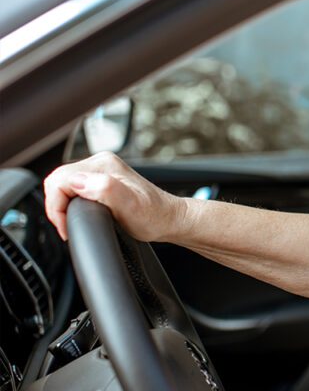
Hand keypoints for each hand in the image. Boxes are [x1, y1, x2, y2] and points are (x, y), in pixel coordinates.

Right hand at [43, 151, 187, 242]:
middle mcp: (101, 163)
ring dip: (63, 205)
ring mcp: (101, 171)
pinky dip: (70, 203)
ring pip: (64, 184)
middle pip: (58, 180)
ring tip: (73, 223)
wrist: (169, 219)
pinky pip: (74, 188)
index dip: (56, 207)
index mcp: (103, 165)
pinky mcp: (102, 180)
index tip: (67, 226)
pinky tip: (81, 215)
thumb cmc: (154, 216)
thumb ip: (104, 189)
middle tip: (68, 227)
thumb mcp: (130, 206)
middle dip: (57, 207)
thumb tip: (78, 182)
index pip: (59, 180)